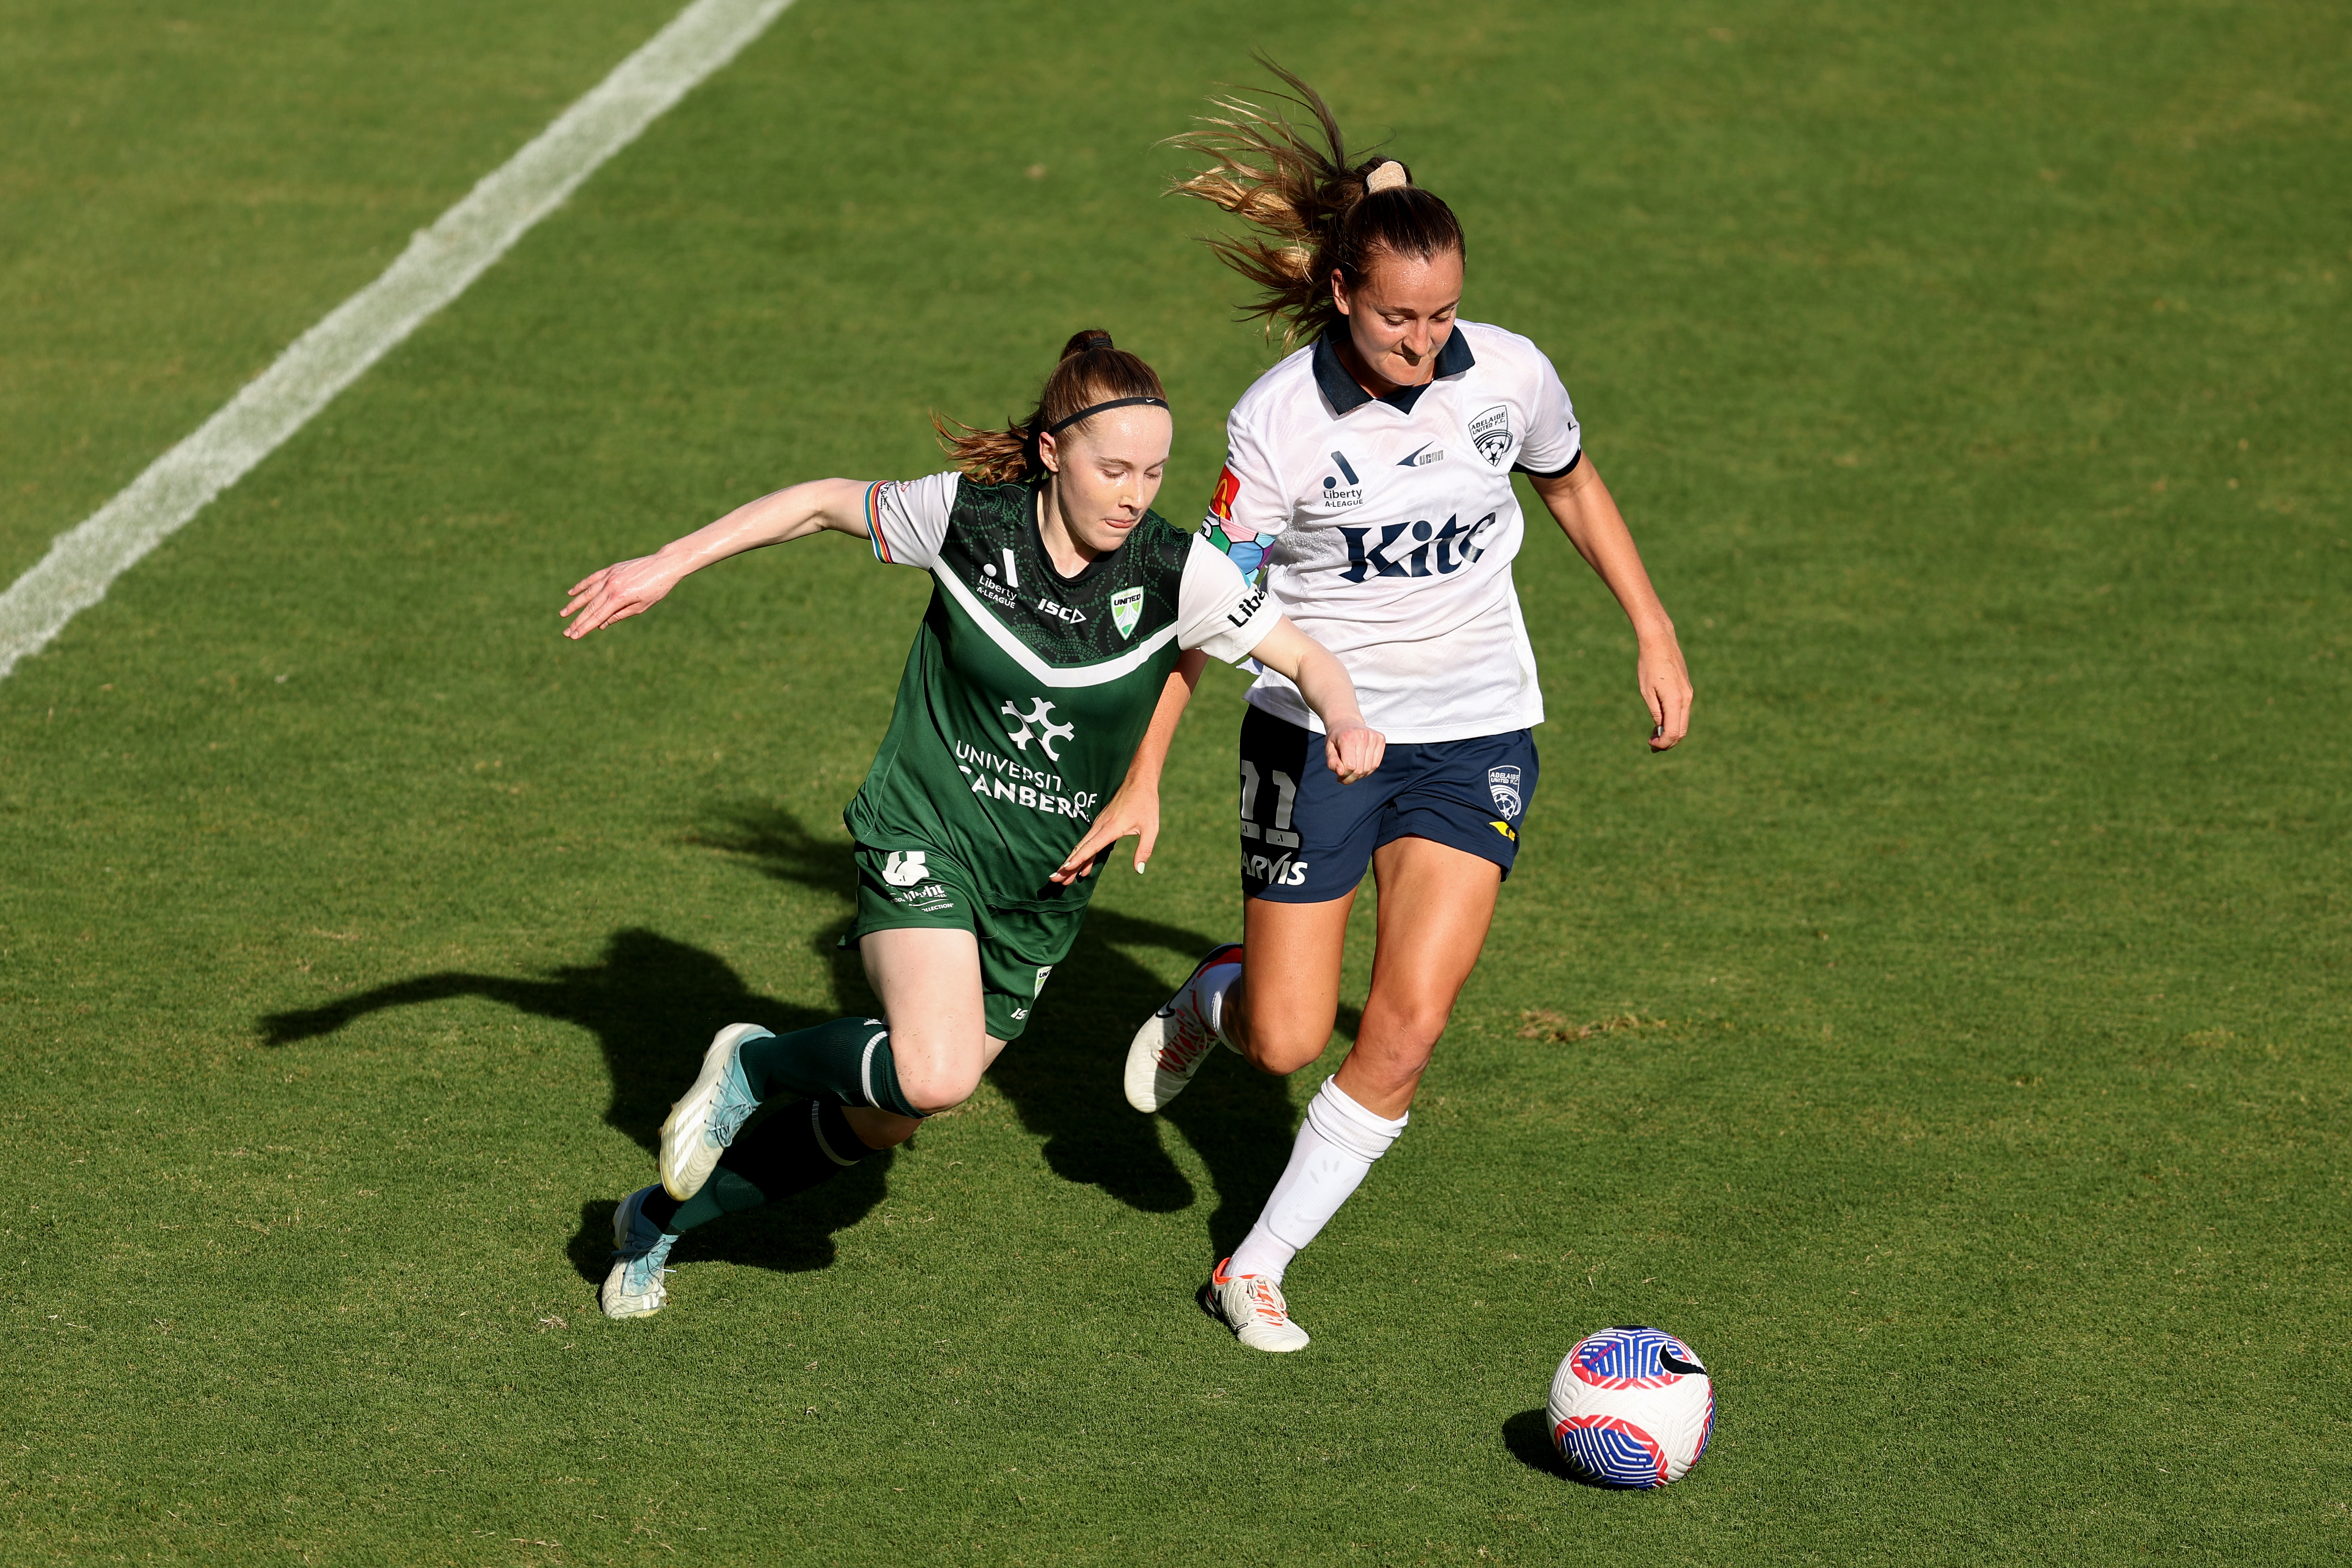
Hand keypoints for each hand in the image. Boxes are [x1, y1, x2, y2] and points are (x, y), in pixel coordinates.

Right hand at [561, 555, 679, 638]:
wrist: (664, 565)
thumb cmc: (657, 589)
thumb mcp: (641, 606)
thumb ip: (619, 615)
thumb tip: (601, 625)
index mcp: (620, 598)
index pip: (597, 616)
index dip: (585, 627)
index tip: (573, 636)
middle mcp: (611, 586)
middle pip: (590, 607)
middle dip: (577, 621)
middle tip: (566, 632)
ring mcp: (609, 576)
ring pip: (587, 593)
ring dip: (574, 604)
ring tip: (563, 614)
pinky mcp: (611, 569)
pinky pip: (592, 579)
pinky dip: (581, 586)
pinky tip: (571, 593)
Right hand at [1048, 775, 1162, 883]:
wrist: (1139, 782)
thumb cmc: (1146, 804)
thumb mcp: (1151, 828)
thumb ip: (1144, 849)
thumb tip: (1139, 870)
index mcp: (1111, 828)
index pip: (1091, 846)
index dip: (1079, 859)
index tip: (1066, 869)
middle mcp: (1101, 826)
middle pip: (1081, 848)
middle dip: (1067, 865)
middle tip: (1055, 880)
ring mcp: (1099, 824)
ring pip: (1082, 845)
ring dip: (1072, 862)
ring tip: (1063, 879)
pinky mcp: (1100, 823)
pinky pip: (1088, 841)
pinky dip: (1082, 855)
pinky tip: (1082, 868)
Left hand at [1324, 722, 1385, 783]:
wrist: (1345, 721)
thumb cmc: (1336, 737)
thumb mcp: (1328, 749)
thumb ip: (1332, 762)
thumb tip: (1341, 773)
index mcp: (1348, 737)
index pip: (1350, 766)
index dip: (1344, 774)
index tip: (1339, 775)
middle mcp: (1363, 736)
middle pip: (1360, 769)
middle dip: (1351, 778)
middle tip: (1344, 778)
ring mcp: (1373, 737)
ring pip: (1369, 768)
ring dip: (1360, 776)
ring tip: (1351, 773)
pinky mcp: (1381, 739)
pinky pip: (1376, 764)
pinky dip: (1368, 770)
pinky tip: (1360, 767)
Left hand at [1639, 636, 1692, 749]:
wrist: (1660, 642)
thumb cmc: (1649, 665)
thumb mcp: (1647, 691)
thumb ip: (1656, 712)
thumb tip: (1661, 730)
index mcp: (1675, 700)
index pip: (1674, 732)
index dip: (1663, 743)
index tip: (1650, 745)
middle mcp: (1686, 699)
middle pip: (1682, 731)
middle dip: (1668, 742)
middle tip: (1652, 746)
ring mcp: (1689, 694)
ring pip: (1683, 722)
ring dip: (1671, 732)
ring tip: (1654, 736)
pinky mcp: (1687, 690)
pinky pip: (1683, 712)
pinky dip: (1674, 721)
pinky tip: (1660, 722)